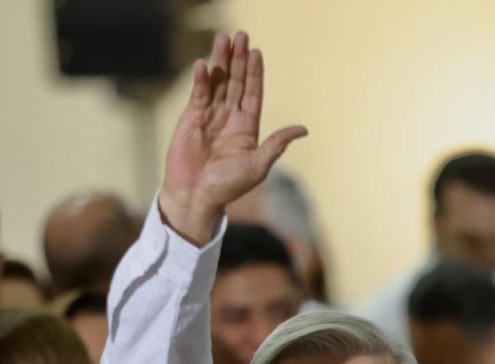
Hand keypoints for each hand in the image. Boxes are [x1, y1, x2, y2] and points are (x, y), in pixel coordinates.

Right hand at [158, 31, 306, 243]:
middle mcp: (229, 118)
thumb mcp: (258, 165)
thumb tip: (303, 130)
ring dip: (220, 61)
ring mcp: (210, 116)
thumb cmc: (227, 187)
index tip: (257, 53)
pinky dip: (201, 80)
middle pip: (236, 82)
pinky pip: (198, 95)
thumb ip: (277, 144)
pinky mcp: (191, 118)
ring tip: (222, 39)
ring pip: (217, 83)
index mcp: (247, 127)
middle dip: (239, 59)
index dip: (255, 73)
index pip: (253, 93)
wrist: (196, 196)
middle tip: (241, 35)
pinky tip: (204, 66)